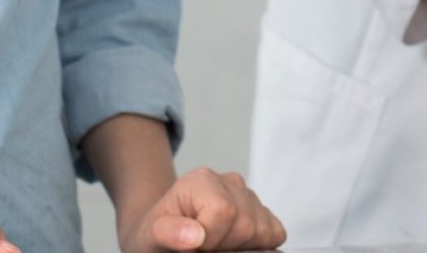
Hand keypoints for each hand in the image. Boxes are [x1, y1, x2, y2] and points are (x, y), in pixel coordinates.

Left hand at [118, 167, 285, 251]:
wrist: (164, 233)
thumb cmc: (158, 234)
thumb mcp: (151, 235)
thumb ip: (169, 233)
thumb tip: (196, 235)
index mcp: (201, 180)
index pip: (225, 211)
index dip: (211, 239)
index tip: (194, 245)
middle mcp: (229, 182)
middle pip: (246, 223)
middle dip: (226, 245)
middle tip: (205, 247)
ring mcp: (248, 195)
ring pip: (263, 229)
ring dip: (242, 246)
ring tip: (217, 244)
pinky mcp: (262, 210)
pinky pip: (275, 232)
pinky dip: (259, 245)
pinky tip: (234, 244)